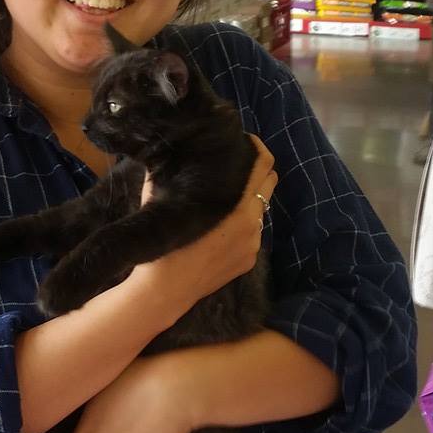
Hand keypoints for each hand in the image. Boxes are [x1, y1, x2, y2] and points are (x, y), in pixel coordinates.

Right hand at [134, 136, 275, 326]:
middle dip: (257, 172)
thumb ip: (173, 175)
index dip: (258, 149)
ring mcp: (254, 245)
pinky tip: (220, 228)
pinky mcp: (249, 261)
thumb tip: (173, 150)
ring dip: (249, 200)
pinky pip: (252, 234)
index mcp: (237, 207)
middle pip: (270, 184)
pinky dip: (242, 225)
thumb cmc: (164, 243)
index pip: (264, 167)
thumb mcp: (163, 201)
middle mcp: (253, 224)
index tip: (247, 142)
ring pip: (259, 211)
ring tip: (225, 198)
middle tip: (238, 165)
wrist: (165, 291)